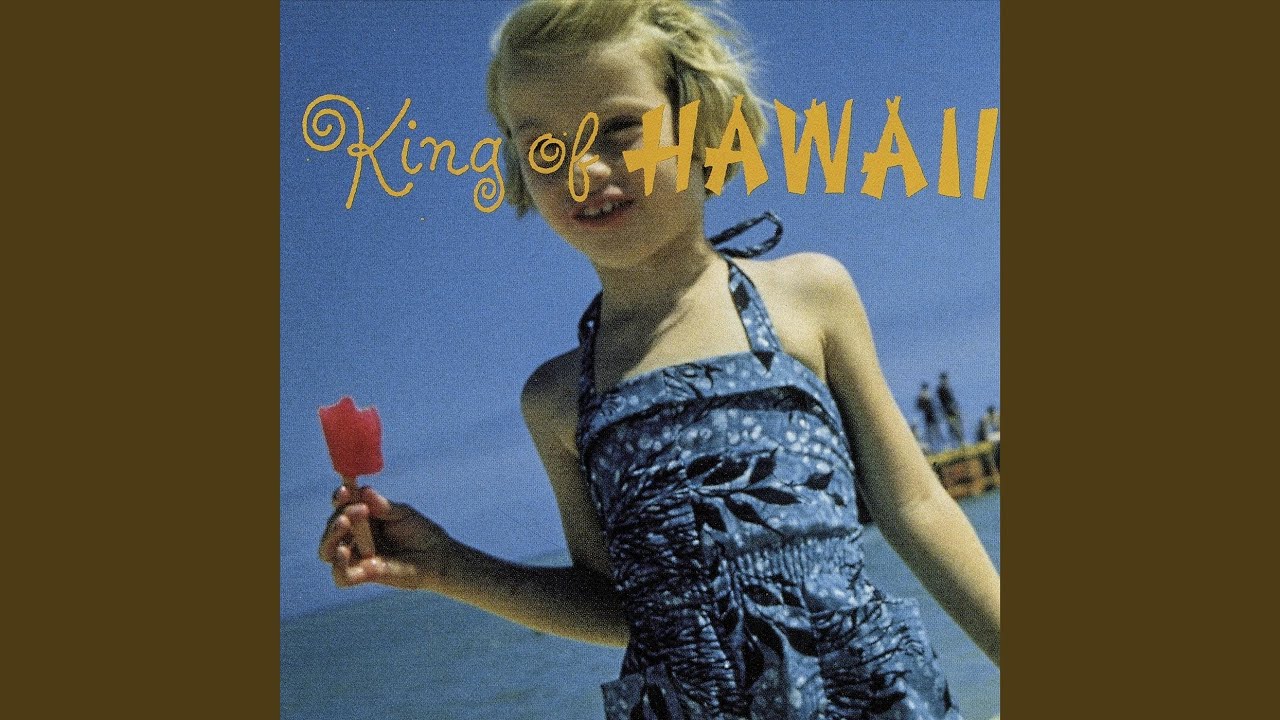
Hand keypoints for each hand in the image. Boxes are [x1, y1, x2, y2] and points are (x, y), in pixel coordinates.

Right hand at [319, 485, 454, 590]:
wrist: (439, 555)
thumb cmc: (421, 532)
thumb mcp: (402, 513)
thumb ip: (381, 505)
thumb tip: (362, 490)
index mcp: (362, 520)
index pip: (341, 507)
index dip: (340, 498)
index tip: (346, 488)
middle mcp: (355, 538)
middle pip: (331, 529)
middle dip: (339, 515)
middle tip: (358, 509)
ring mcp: (358, 557)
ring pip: (328, 551)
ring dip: (332, 535)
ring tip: (345, 522)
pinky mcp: (364, 576)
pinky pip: (341, 576)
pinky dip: (338, 565)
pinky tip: (344, 551)